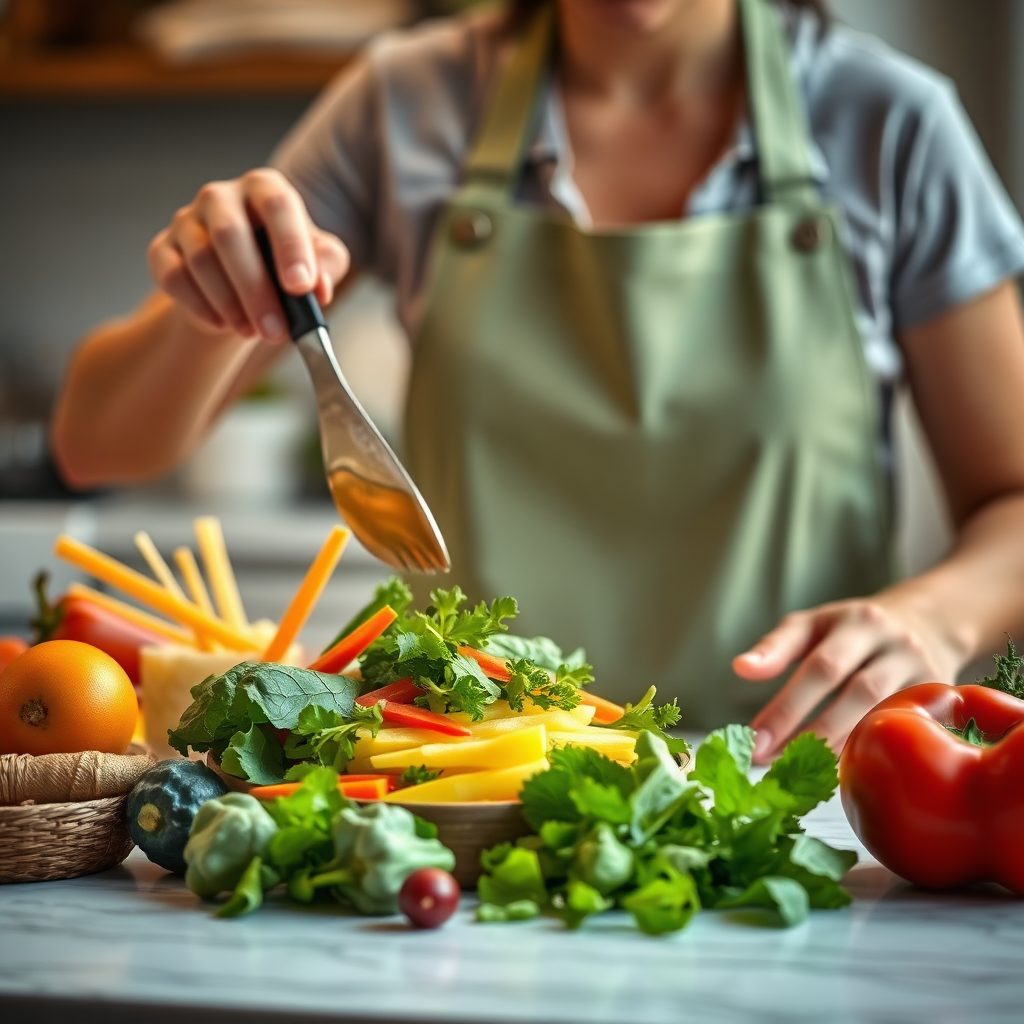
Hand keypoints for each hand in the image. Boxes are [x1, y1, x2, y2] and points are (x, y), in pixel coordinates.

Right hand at [148, 168, 350, 341]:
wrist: (242, 289)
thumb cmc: (284, 267)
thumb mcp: (318, 263)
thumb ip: (327, 266)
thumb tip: (320, 287)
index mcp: (264, 188)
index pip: (277, 205)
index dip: (289, 246)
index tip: (300, 288)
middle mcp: (221, 196)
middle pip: (230, 234)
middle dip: (256, 289)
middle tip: (276, 331)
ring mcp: (187, 220)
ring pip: (201, 259)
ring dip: (230, 304)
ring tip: (253, 331)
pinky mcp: (162, 249)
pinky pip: (173, 277)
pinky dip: (200, 307)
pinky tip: (222, 324)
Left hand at [734, 596, 962, 763]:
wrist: (928, 624)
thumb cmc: (852, 633)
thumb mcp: (814, 626)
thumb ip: (777, 648)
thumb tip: (741, 668)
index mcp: (853, 621)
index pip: (815, 662)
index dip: (784, 702)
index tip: (751, 734)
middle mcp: (888, 640)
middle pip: (845, 685)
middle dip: (800, 724)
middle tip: (764, 757)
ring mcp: (920, 666)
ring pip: (875, 709)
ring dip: (833, 744)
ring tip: (794, 770)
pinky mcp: (942, 696)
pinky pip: (903, 729)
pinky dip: (871, 750)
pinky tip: (840, 771)